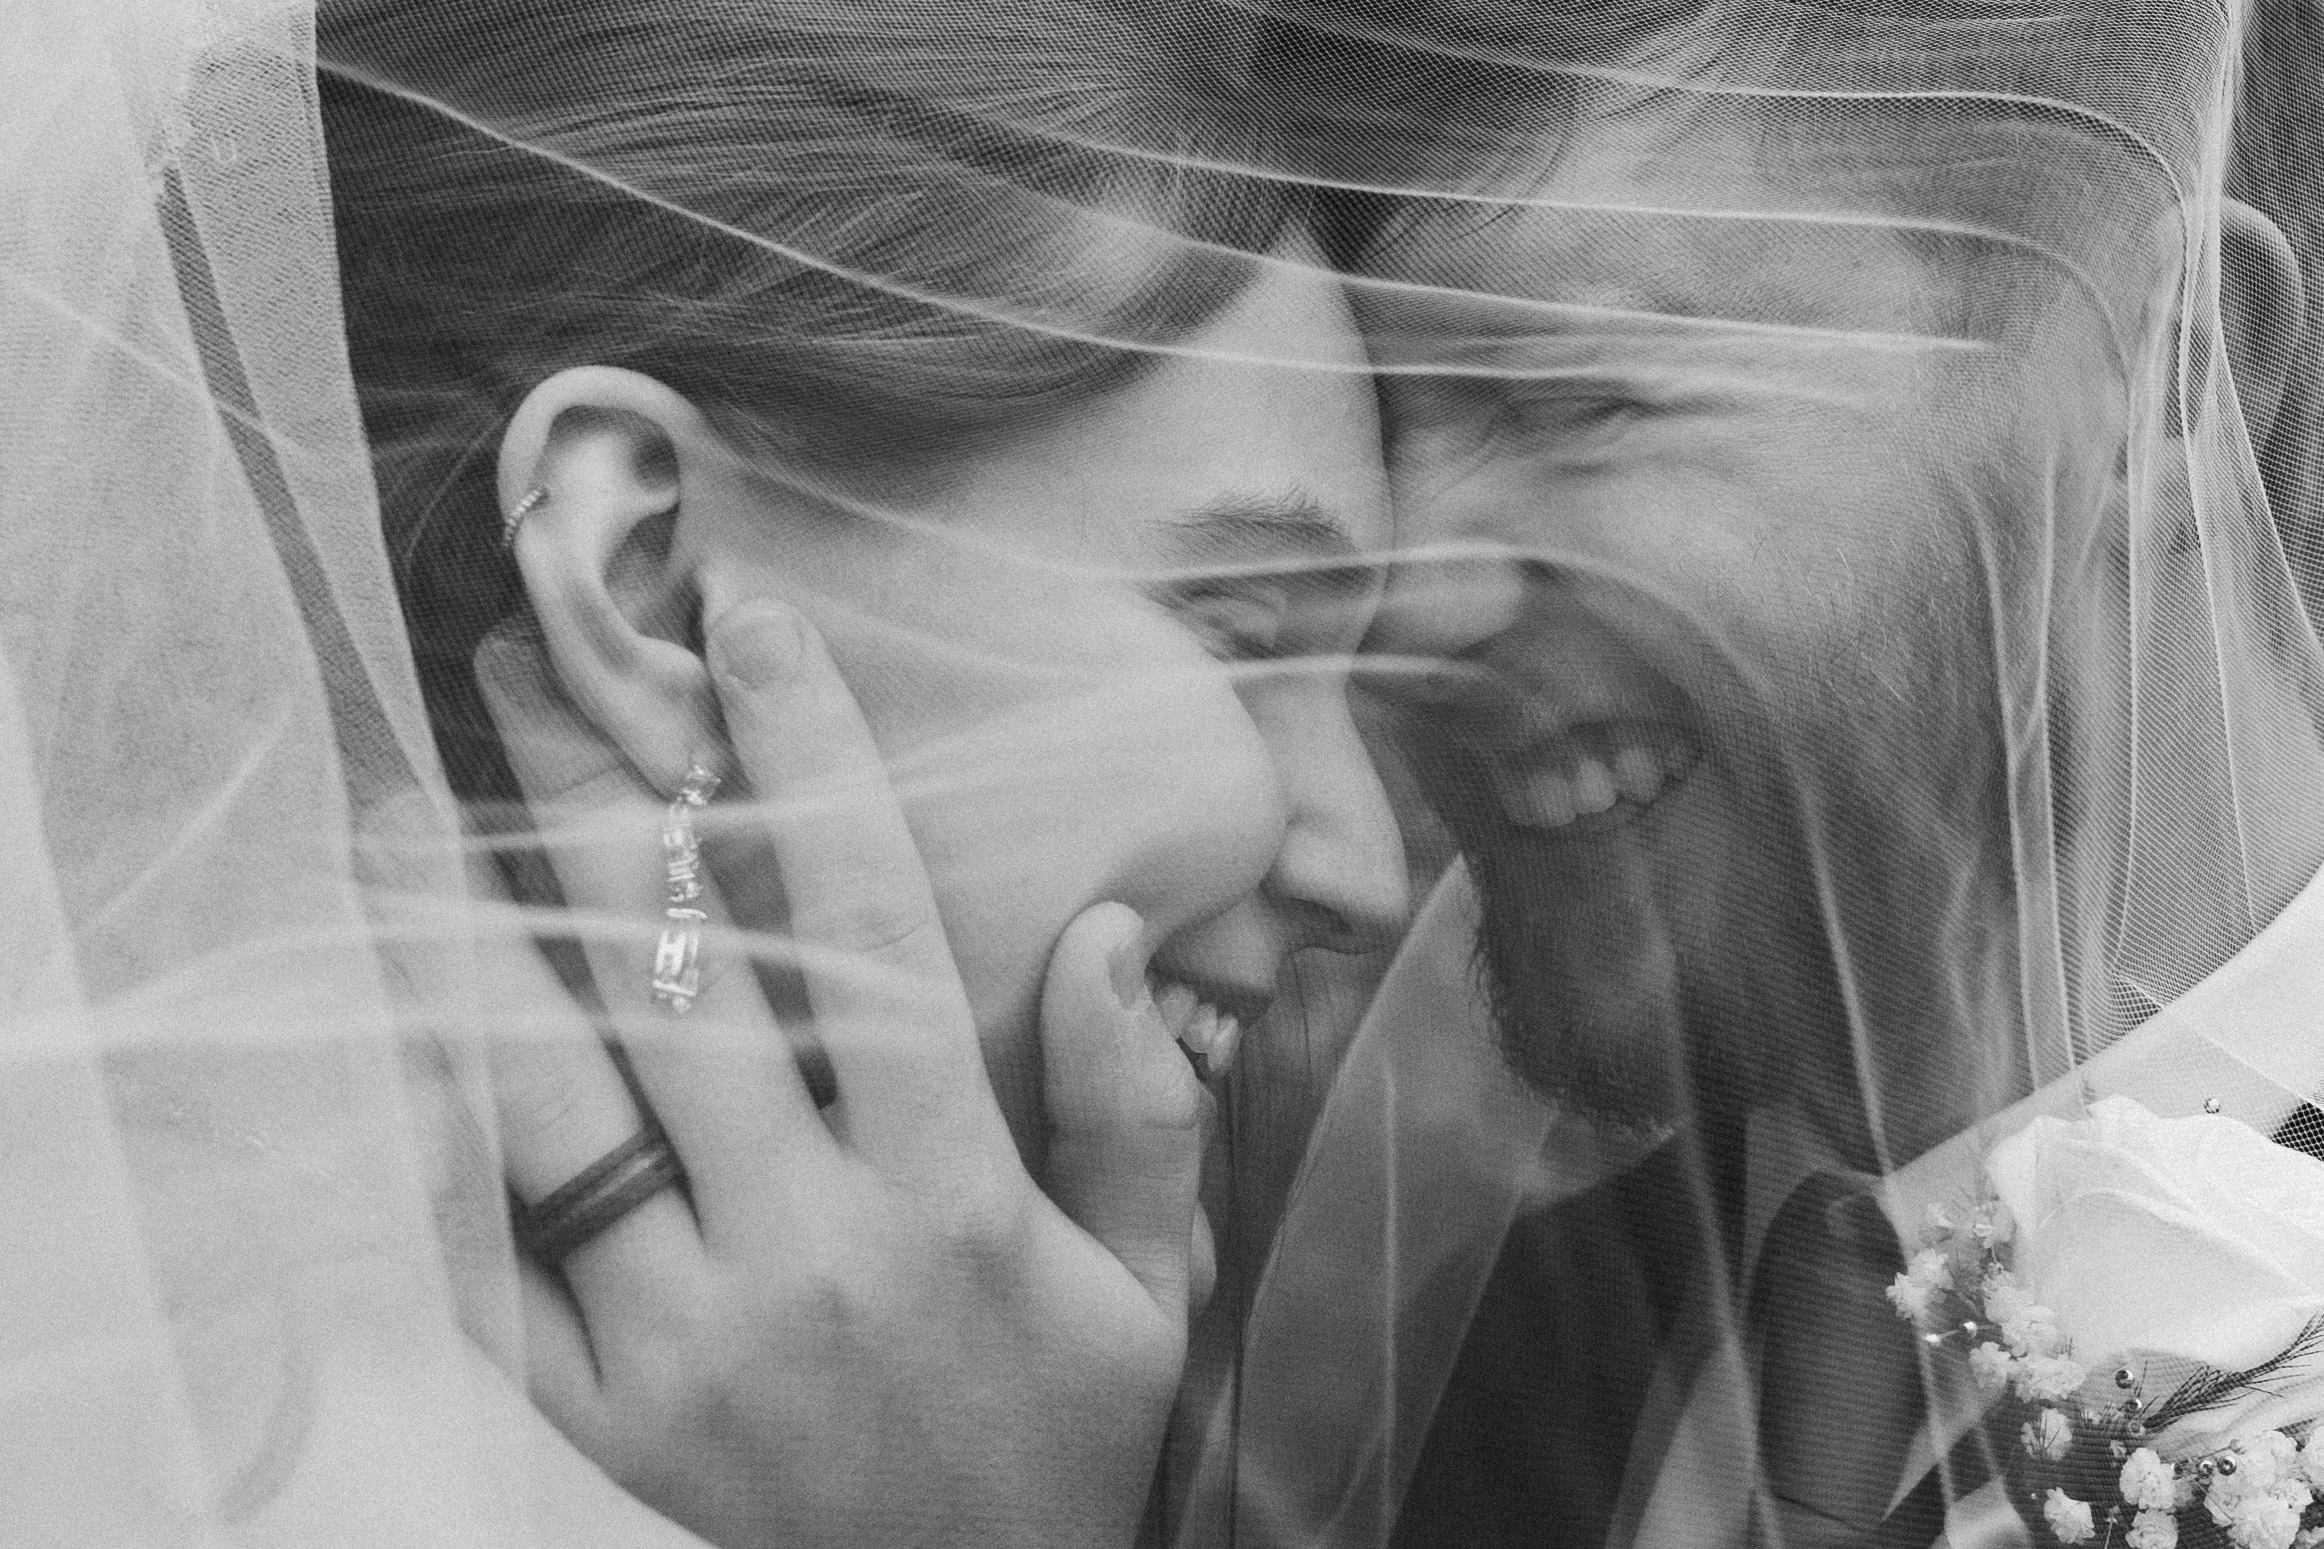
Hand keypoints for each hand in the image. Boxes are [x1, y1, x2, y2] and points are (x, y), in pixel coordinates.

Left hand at [471, 601, 1206, 1548]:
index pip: (873, 936)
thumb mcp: (1154, 1283)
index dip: (810, 765)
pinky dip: (440, 1136)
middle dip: (596, 799)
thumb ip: (1138, 1110)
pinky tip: (404, 1017)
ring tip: (413, 803)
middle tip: (530, 663)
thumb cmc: (1067, 1434)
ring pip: (556, 1105)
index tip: (750, 627)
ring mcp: (686, 1342)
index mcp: (954, 1202)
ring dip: (475, 938)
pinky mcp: (599, 1419)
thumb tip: (1099, 930)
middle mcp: (809, 1254)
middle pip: (681, 984)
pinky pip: (488, 1265)